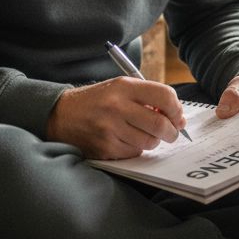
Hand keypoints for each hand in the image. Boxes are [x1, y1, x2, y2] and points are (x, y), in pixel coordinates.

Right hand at [47, 76, 188, 159]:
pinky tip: (127, 140)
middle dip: (172, 131)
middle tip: (172, 133)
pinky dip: (136, 148)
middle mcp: (117, 106)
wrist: (61, 115)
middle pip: (160, 123)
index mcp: (123, 87)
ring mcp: (110, 129)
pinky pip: (134, 152)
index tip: (178, 116)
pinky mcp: (105, 148)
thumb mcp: (119, 88)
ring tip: (145, 134)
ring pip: (149, 141)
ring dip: (154, 141)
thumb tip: (177, 116)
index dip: (177, 109)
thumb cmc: (97, 101)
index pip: (164, 96)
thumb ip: (147, 97)